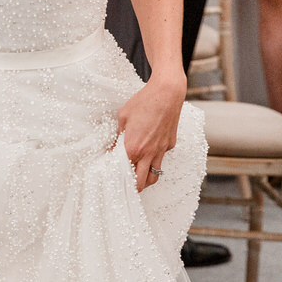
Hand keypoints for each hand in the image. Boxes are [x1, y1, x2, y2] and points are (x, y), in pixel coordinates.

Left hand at [116, 71, 183, 191]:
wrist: (167, 93)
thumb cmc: (143, 102)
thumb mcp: (123, 117)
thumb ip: (117, 136)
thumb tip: (112, 149)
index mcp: (133, 148)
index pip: (123, 173)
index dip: (117, 178)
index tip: (112, 178)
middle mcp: (148, 153)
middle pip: (141, 183)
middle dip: (133, 188)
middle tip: (126, 186)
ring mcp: (161, 150)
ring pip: (155, 176)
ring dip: (146, 179)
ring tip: (138, 176)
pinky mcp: (170, 145)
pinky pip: (162, 158)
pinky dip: (155, 159)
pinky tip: (150, 151)